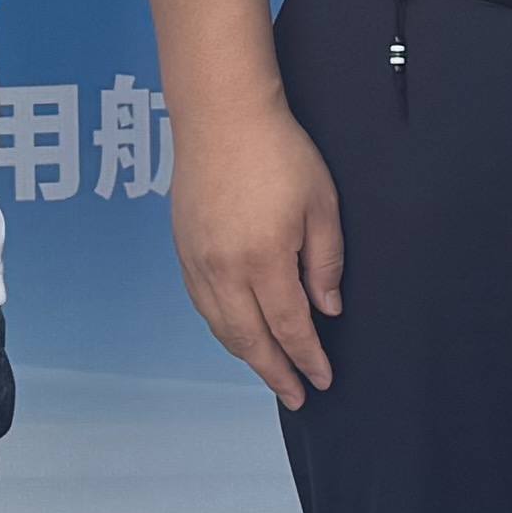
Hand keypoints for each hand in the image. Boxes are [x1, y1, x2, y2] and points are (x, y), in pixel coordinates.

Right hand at [171, 90, 343, 407]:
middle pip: (251, 340)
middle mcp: (225, 270)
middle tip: (297, 396)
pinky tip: (239, 335)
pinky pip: (203, 306)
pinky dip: (224, 330)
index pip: (290, 327)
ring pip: (222, 328)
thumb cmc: (278, 152)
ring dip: (248, 356)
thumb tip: (327, 309)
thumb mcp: (321, 205)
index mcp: (264, 260)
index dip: (308, 358)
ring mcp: (198, 262)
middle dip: (276, 373)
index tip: (323, 379)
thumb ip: (325, 263)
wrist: (221, 116)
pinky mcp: (184, 250)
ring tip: (271, 373)